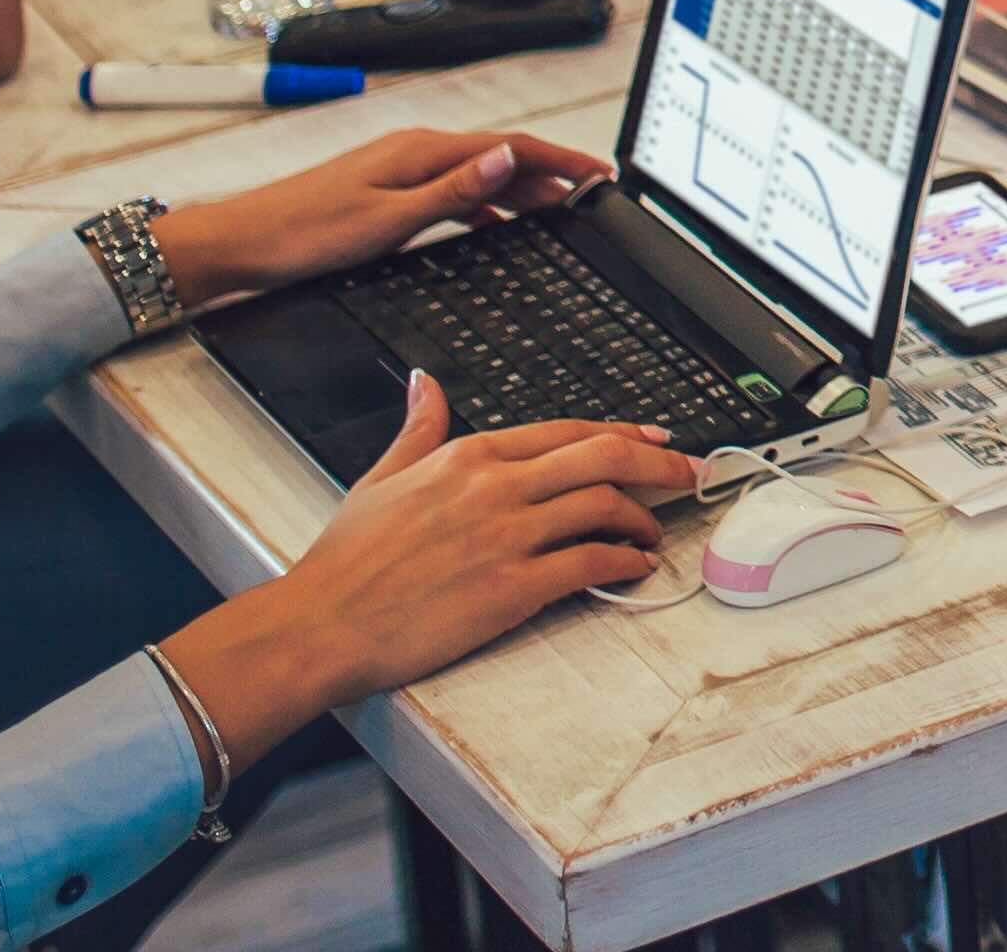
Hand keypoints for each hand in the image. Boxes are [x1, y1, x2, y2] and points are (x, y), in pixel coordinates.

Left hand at [149, 129, 607, 313]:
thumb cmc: (303, 234)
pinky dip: (484, 200)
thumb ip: (455, 190)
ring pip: (477, 171)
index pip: (510, 147)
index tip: (598, 172)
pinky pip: (452, 187)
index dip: (560, 159)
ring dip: (519, 186)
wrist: (240, 243)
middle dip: (550, 169)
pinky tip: (492, 220)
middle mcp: (414, 150)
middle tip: (590, 190)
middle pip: (500, 154)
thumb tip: (511, 158)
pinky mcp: (385, 187)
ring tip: (555, 207)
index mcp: (421, 151)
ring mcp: (399, 167)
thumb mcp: (388, 220)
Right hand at [165, 377, 683, 749]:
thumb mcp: (381, 477)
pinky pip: (589, 565)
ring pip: (603, 507)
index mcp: (468, 455)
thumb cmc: (345, 562)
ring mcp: (506, 536)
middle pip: (601, 457)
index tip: (652, 440)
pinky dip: (623, 563)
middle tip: (686, 473)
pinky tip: (634, 568)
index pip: (567, 431)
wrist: (319, 625)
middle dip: (656, 463)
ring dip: (643, 518)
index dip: (620, 435)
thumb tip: (425, 382)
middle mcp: (494, 487)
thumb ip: (418, 427)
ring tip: (655, 531)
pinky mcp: (511, 588)